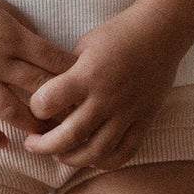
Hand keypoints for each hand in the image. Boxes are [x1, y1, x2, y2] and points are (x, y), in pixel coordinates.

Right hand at [0, 0, 75, 148]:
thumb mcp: (3, 9)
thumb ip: (25, 31)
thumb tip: (48, 51)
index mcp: (14, 37)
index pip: (54, 60)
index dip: (74, 76)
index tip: (87, 88)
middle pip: (39, 89)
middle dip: (61, 106)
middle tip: (77, 120)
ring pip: (11, 110)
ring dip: (32, 125)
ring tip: (47, 137)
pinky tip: (4, 143)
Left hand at [20, 7, 187, 170]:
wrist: (161, 32)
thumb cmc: (118, 35)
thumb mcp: (84, 45)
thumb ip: (67, 73)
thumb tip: (48, 97)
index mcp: (88, 74)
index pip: (48, 102)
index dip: (34, 108)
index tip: (34, 108)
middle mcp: (107, 97)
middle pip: (69, 136)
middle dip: (44, 146)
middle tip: (32, 145)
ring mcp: (128, 112)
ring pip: (96, 152)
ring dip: (71, 159)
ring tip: (58, 155)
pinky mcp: (145, 121)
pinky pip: (125, 152)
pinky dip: (105, 162)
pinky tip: (91, 157)